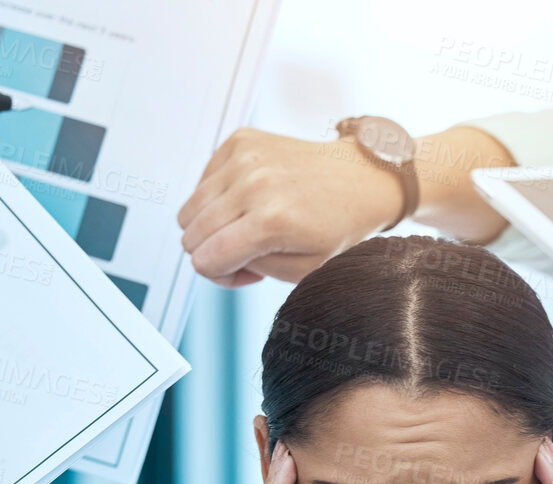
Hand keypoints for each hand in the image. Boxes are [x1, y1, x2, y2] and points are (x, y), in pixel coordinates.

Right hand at [177, 127, 405, 286]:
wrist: (362, 177)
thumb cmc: (338, 226)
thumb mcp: (303, 270)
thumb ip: (251, 268)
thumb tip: (213, 253)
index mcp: (271, 221)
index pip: (205, 260)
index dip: (220, 275)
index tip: (248, 271)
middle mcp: (253, 184)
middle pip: (191, 235)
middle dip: (212, 252)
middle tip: (248, 251)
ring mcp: (244, 157)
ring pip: (190, 209)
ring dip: (212, 225)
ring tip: (246, 226)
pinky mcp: (240, 140)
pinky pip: (202, 181)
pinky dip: (217, 196)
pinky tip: (248, 199)